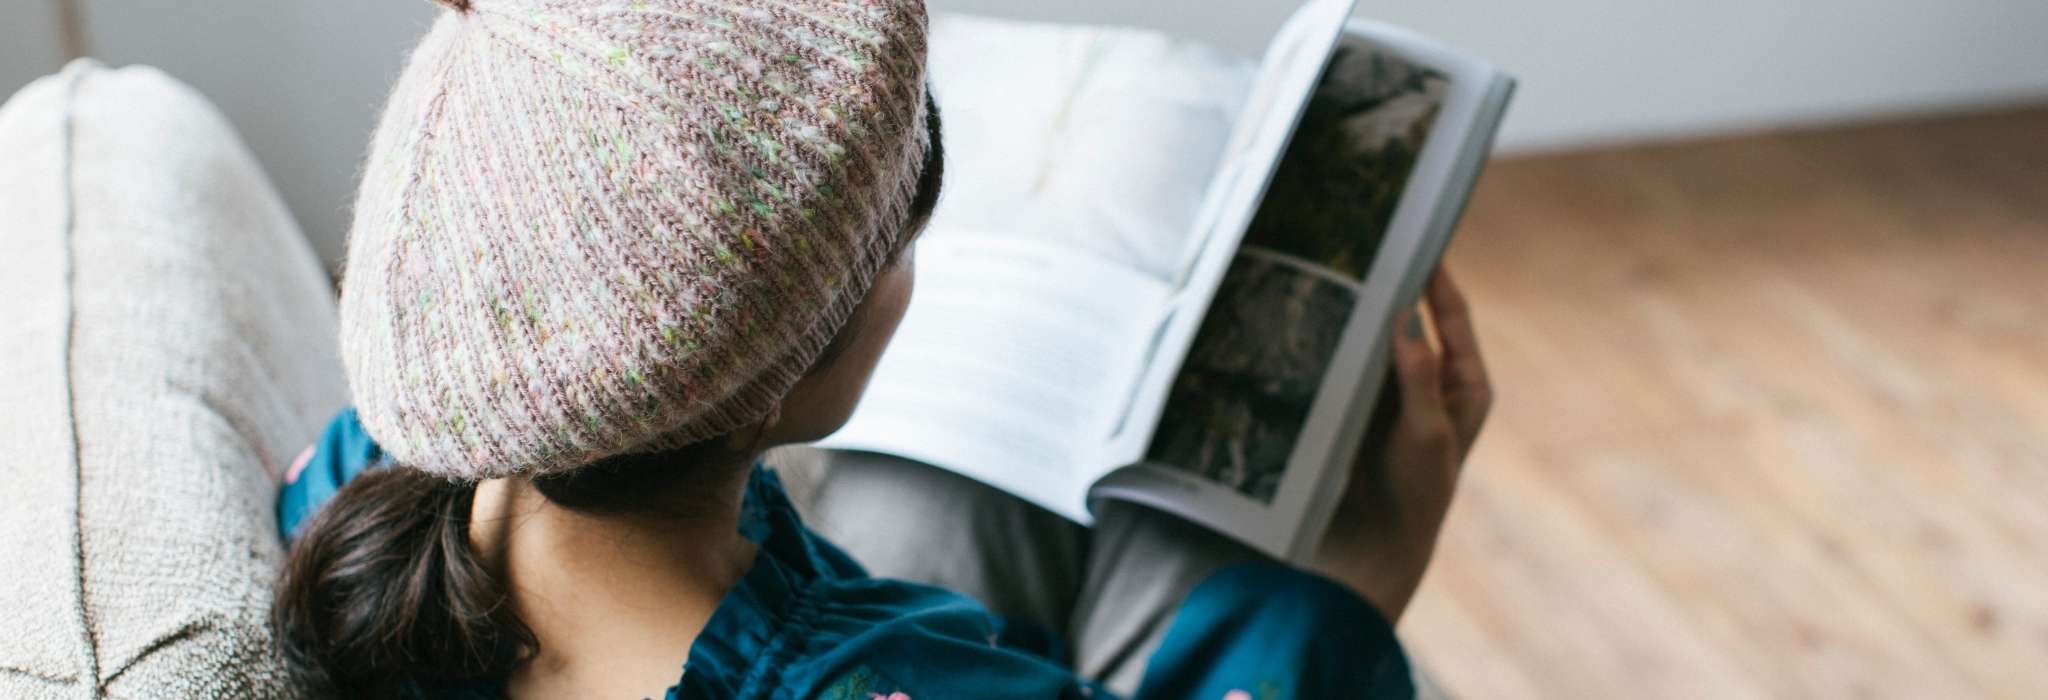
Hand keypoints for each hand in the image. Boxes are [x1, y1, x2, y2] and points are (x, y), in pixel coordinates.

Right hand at [1311, 268, 1491, 622]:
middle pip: (1413, 319)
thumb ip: (1418, 379)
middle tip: (1365, 245)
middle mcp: (1431, 381)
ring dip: (1358, 312)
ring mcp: (1393, 393)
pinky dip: (1336, 342)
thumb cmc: (1417, 493)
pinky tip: (1311, 322)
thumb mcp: (1426, 435)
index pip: (1453, 315)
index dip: (1438, 276)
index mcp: (1465, 383)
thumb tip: (1408, 320)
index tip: (1420, 236)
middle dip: (1392, 285)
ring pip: (1377, 338)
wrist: (1378, 544)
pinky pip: (1349, 363)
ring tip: (1332, 273)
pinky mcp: (1360, 407)